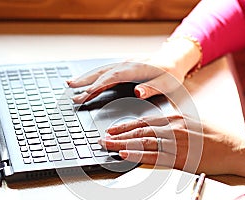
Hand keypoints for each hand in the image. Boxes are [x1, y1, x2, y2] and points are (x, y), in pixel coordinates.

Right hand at [68, 38, 200, 102]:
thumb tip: (138, 93)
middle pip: (102, 72)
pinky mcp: (124, 67)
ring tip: (71, 84)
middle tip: (70, 89)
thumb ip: (152, 89)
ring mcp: (124, 65)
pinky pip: (105, 71)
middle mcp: (127, 65)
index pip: (112, 77)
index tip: (85, 94)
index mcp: (136, 69)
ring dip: (86, 77)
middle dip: (85, 81)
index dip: (98, 86)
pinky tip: (86, 82)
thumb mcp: (167, 84)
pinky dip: (94, 76)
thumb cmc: (171, 74)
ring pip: (101, 70)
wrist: (174, 59)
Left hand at [98, 114, 244, 182]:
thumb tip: (159, 123)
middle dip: (118, 135)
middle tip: (102, 138)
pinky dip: (138, 156)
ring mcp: (177, 144)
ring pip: (144, 143)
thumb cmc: (217, 135)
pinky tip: (125, 156)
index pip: (144, 121)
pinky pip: (155, 157)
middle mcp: (173, 129)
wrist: (236, 147)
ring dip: (123, 145)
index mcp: (175, 118)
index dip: (125, 126)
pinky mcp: (181, 159)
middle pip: (139, 131)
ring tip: (107, 146)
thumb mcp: (193, 121)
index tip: (111, 129)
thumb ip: (174, 120)